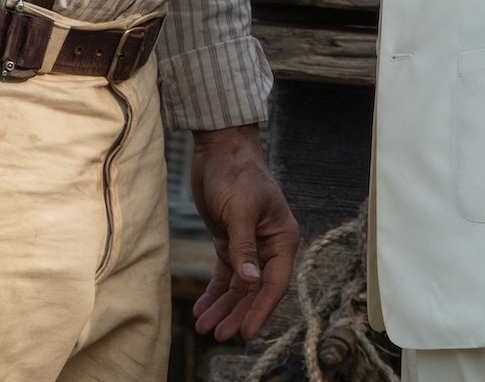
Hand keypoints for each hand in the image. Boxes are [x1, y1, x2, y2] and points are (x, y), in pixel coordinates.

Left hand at [189, 123, 299, 341]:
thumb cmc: (237, 174)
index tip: (246, 332)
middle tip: (218, 335)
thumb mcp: (239, 210)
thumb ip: (244, 247)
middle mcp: (269, 246)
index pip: (275, 282)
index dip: (261, 309)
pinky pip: (225, 274)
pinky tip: (202, 307)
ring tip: (204, 326)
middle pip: (256, 289)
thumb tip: (251, 282)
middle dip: (238, 312)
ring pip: (239, 285)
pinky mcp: (230, 242)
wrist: (220, 149)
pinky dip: (214, 291)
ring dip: (223, 306)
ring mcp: (250, 246)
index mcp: (282, 238)